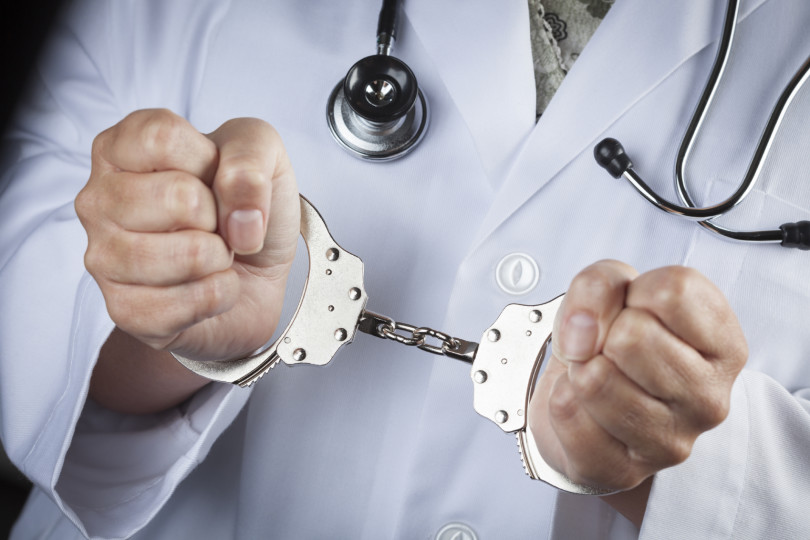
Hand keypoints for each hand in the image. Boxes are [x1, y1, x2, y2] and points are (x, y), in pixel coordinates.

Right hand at [75, 109, 298, 410]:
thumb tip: (239, 219)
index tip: (212, 174)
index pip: (162, 138)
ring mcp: (103, 258)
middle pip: (178, 197)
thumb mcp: (262, 153)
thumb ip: (251, 157)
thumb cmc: (243, 204)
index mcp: (120, 148)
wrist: (256, 272)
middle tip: (215, 222)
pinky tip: (209, 284)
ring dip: (221, 257)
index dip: (208, 160)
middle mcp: (98, 200)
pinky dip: (221, 294)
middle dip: (220, 215)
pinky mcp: (124, 310)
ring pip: (188, 255)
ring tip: (213, 253)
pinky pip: (192, 303)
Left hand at [529, 261, 746, 521]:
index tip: (632, 310)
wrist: (585, 396)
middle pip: (633, 336)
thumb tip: (582, 332)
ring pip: (596, 378)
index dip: (633, 291)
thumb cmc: (611, 336)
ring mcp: (671, 441)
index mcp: (723, 345)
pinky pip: (567, 411)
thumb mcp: (610, 288)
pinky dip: (560, 397)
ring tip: (596, 374)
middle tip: (608, 348)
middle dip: (602, 333)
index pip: (673, 292)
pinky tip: (582, 405)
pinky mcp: (623, 470)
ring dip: (579, 367)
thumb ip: (599, 284)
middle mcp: (709, 398)